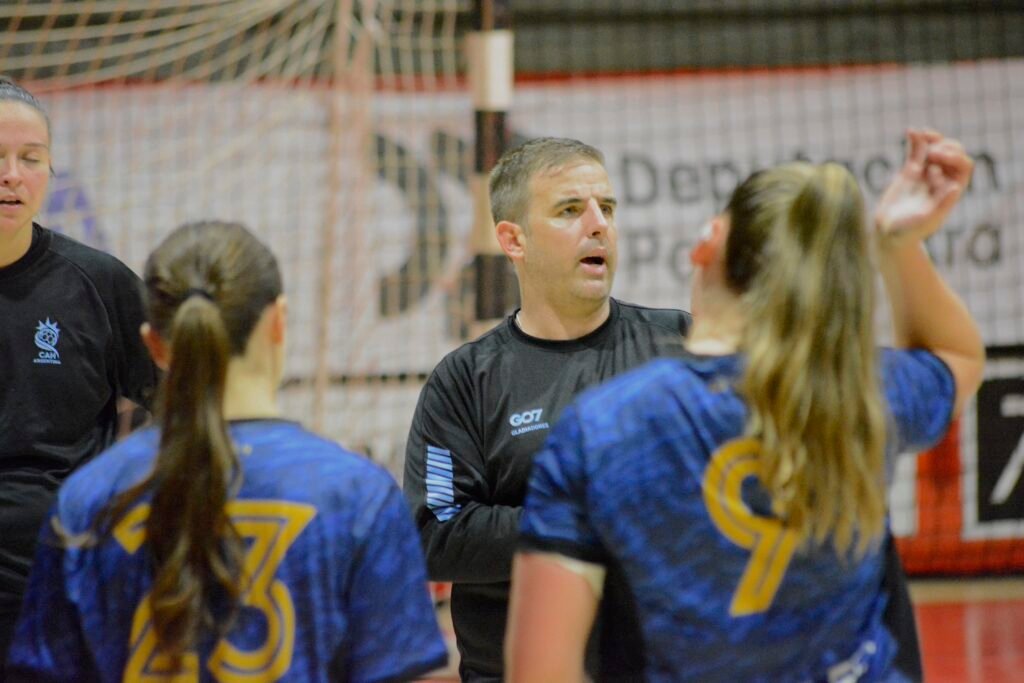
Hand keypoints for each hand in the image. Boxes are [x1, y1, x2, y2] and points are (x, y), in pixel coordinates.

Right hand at [874, 128, 973, 246]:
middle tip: (930, 154)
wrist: (887, 232)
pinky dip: (915, 140)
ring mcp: (926, 173)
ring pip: (936, 148)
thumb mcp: (926, 220)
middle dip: (945, 147)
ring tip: (921, 134)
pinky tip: (910, 131)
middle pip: (954, 153)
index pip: (963, 165)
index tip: (936, 158)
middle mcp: (942, 179)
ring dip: (932, 139)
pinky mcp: (910, 171)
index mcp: (951, 190)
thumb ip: (942, 205)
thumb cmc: (909, 231)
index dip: (954, 157)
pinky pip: (916, 151)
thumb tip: (956, 187)